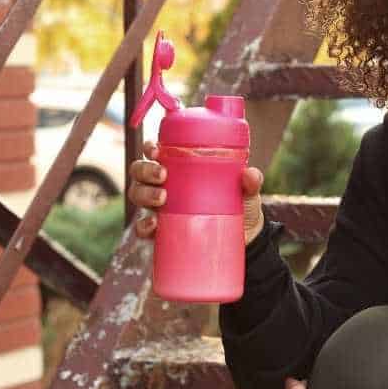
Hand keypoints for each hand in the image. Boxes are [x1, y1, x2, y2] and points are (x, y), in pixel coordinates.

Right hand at [127, 141, 265, 243]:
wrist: (245, 240)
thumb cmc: (240, 205)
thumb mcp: (246, 192)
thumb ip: (250, 182)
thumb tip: (250, 174)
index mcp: (180, 168)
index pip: (156, 152)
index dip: (150, 148)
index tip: (157, 150)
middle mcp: (164, 185)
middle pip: (140, 171)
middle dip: (145, 170)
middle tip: (163, 176)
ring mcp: (160, 208)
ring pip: (137, 194)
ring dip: (144, 193)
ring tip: (162, 198)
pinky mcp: (162, 232)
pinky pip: (142, 228)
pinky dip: (143, 226)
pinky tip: (153, 226)